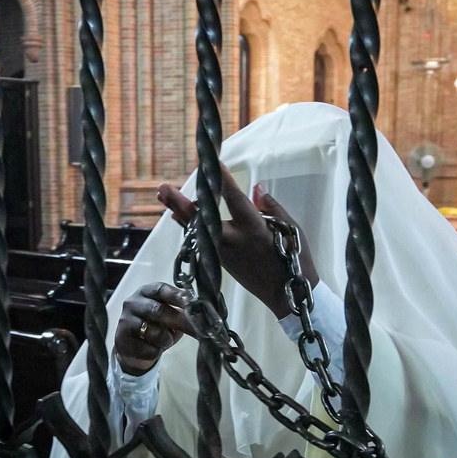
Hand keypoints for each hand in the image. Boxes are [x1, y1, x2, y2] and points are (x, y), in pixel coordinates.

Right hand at [114, 282, 193, 374]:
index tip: (190, 301)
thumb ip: (180, 310)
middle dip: (178, 320)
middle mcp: (133, 303)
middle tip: (194, 328)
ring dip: (166, 340)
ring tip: (165, 340)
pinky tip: (152, 349)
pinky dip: (156, 352)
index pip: (160, 289)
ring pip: (154, 332)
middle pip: (157, 310)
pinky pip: (148, 350)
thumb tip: (199, 313)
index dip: (176, 295)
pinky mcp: (123, 341)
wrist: (133, 349)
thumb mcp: (168, 315)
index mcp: (146, 292)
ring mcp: (126, 322)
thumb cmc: (156, 327)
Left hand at [158, 164, 317, 318]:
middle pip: (202, 217)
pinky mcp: (221, 264)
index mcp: (253, 228)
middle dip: (181, 202)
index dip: (222, 178)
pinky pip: (201, 240)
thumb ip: (271, 208)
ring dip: (180, 212)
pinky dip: (191, 227)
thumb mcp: (290, 229)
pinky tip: (180, 218)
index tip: (211, 161)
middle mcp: (233, 241)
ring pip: (197, 229)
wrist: (287, 296)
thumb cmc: (294, 261)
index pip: (234, 197)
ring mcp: (224, 254)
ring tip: (163, 196)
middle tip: (162, 187)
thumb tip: (256, 188)